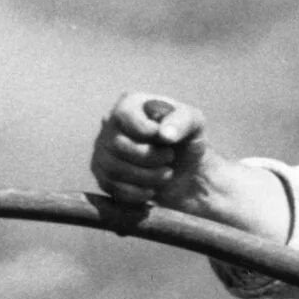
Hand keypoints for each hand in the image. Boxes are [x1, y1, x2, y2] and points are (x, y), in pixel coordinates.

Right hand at [90, 90, 208, 214]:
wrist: (186, 172)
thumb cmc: (187, 141)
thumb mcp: (195, 124)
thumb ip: (182, 121)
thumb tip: (163, 134)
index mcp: (130, 105)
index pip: (124, 116)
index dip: (146, 132)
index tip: (167, 141)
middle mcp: (111, 126)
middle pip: (117, 145)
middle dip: (149, 157)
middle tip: (170, 158)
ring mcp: (104, 151)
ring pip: (113, 168)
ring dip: (145, 176)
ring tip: (166, 174)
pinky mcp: (104, 175)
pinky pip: (110, 187)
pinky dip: (135, 193)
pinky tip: (152, 190)